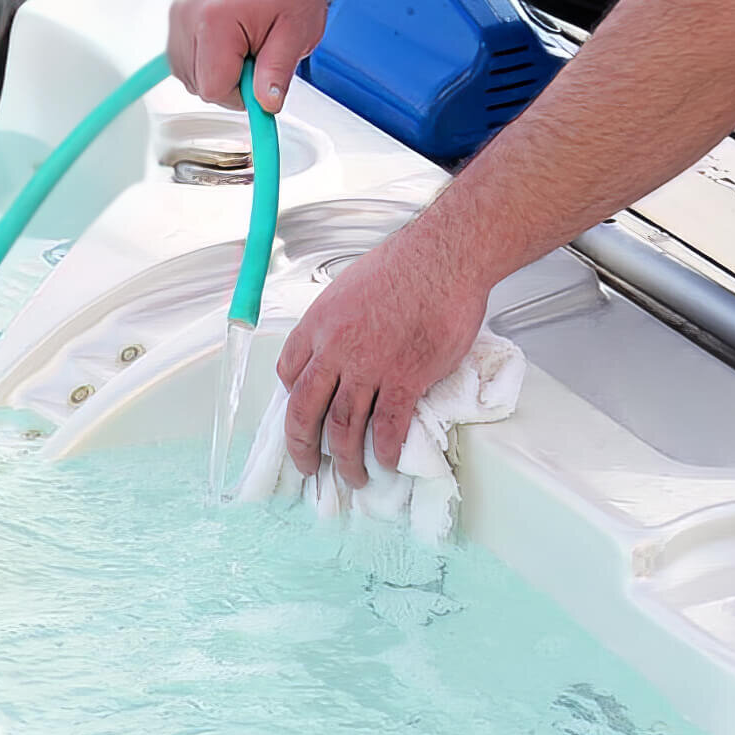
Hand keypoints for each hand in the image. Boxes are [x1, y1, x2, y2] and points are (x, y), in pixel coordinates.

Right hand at [167, 0, 329, 113]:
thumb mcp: (295, 34)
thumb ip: (276, 73)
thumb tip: (265, 105)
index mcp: (215, 18)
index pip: (213, 88)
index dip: (241, 93)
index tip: (260, 77)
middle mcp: (188, 15)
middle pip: (200, 86)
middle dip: (232, 81)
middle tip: (257, 53)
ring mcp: (179, 16)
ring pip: (191, 78)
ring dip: (220, 73)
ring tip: (245, 45)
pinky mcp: (178, 19)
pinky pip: (187, 64)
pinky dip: (209, 63)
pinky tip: (230, 45)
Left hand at [276, 225, 490, 486]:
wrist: (445, 257)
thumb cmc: (407, 264)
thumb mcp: (351, 286)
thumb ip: (341, 320)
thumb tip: (346, 339)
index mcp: (319, 324)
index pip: (289, 372)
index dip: (292, 399)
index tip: (300, 414)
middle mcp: (336, 349)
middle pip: (304, 410)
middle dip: (301, 446)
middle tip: (306, 466)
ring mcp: (369, 366)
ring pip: (343, 426)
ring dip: (345, 459)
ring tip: (352, 477)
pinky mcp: (405, 378)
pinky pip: (387, 425)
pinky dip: (384, 450)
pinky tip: (386, 462)